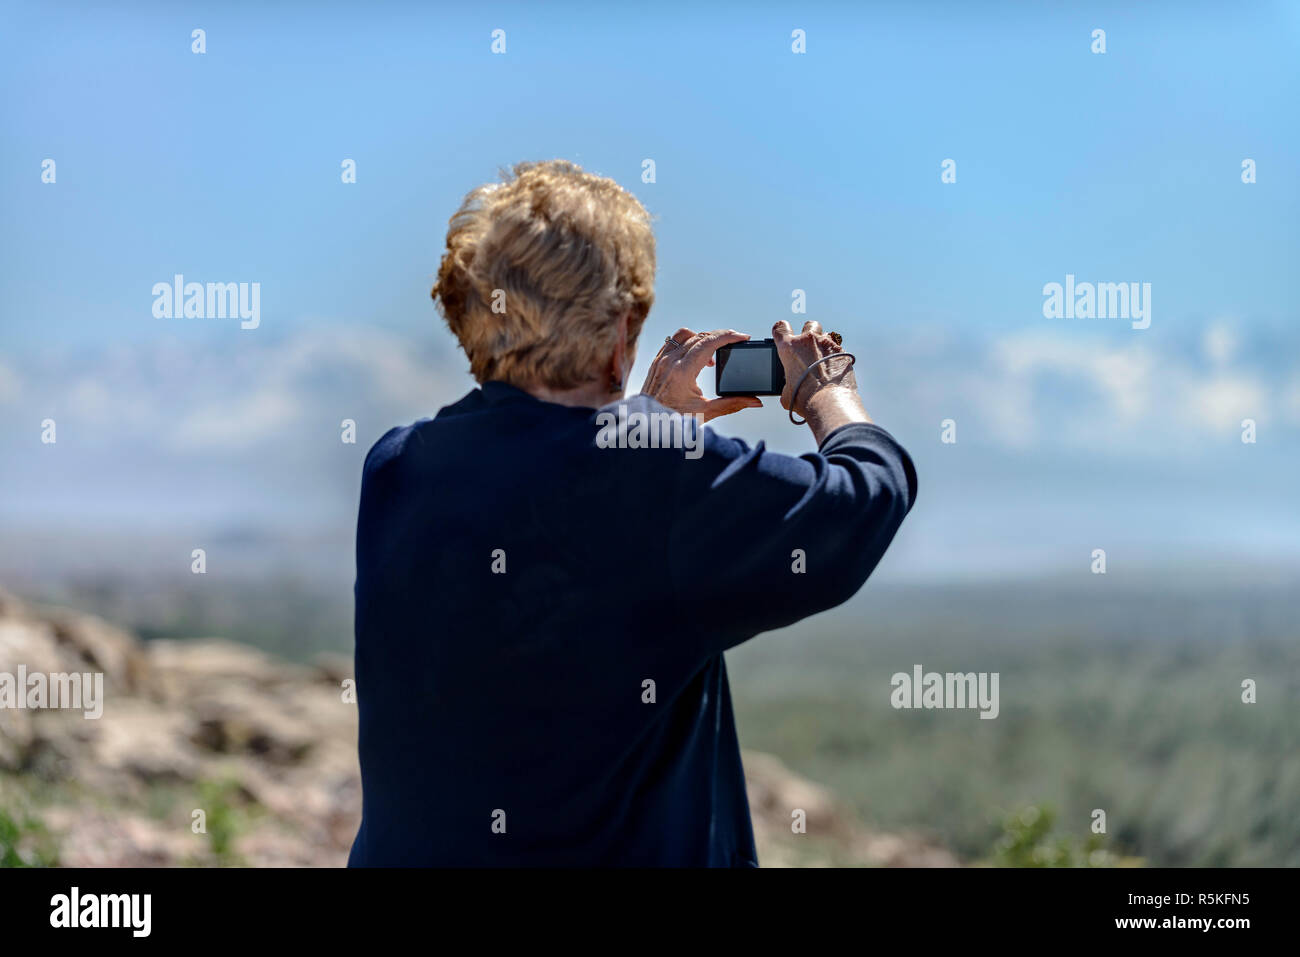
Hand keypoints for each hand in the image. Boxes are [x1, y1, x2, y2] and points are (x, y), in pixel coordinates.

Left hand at [640, 327, 763, 420]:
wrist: (646, 425)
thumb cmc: (672, 421)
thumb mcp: (705, 413)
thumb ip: (732, 404)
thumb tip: (755, 401)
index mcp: (682, 372)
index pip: (708, 343)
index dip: (728, 336)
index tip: (742, 337)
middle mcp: (670, 362)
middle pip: (700, 336)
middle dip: (720, 336)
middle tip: (735, 343)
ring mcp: (661, 360)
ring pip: (685, 334)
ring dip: (702, 338)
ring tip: (711, 357)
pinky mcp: (656, 362)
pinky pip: (672, 341)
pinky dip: (687, 342)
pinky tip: (695, 357)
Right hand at [773, 319, 857, 414]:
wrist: (829, 403)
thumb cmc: (806, 399)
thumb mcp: (786, 393)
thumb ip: (787, 383)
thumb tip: (790, 388)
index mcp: (789, 348)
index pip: (781, 328)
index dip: (781, 330)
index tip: (784, 335)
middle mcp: (808, 341)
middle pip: (808, 325)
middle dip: (809, 334)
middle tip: (809, 348)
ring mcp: (827, 344)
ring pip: (826, 336)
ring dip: (824, 346)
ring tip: (824, 362)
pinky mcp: (843, 352)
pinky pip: (838, 350)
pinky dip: (836, 358)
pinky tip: (834, 371)